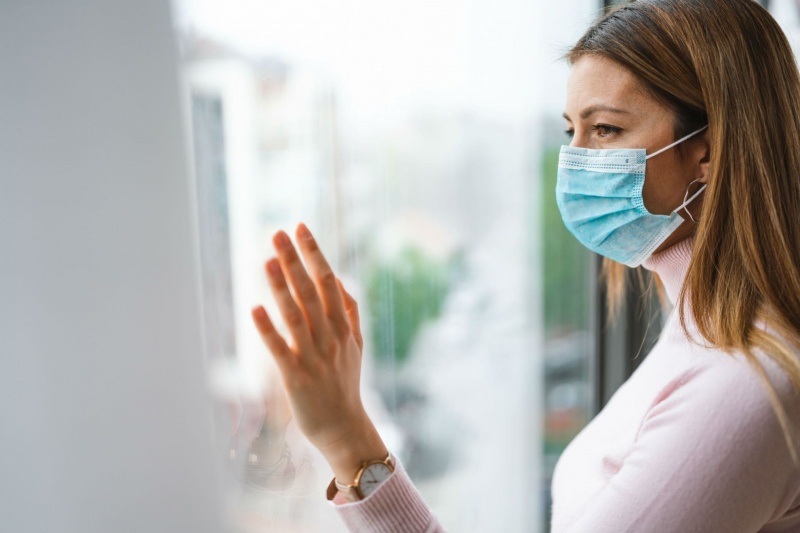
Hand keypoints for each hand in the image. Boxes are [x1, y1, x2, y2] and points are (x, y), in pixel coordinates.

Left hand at [250, 223, 386, 483]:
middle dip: (295, 261)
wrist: (344, 428)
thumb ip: (350, 313)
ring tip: (267, 260)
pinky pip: (280, 349)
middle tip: (278, 232)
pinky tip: (255, 309)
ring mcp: (314, 357)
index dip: (314, 254)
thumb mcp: (356, 346)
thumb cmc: (345, 384)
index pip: (330, 281)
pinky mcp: (296, 377)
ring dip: (281, 287)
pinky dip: (268, 329)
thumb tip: (340, 280)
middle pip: (312, 292)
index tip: (301, 227)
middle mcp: (331, 338)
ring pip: (296, 316)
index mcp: (344, 327)